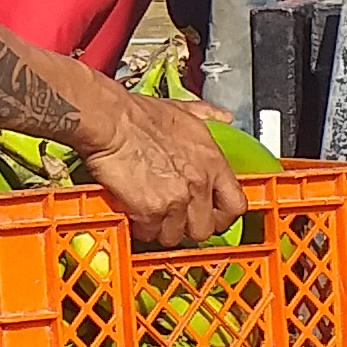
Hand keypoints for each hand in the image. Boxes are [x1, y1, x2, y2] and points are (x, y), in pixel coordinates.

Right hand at [85, 89, 244, 253]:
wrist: (111, 121)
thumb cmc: (139, 116)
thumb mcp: (183, 110)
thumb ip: (208, 115)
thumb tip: (223, 116)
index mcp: (211, 162)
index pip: (236, 205)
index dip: (222, 215)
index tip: (211, 215)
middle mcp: (199, 184)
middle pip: (205, 229)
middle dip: (188, 227)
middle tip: (174, 218)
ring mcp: (176, 200)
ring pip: (175, 236)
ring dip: (161, 229)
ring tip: (149, 214)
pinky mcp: (151, 211)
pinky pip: (149, 233)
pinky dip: (140, 227)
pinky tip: (132, 210)